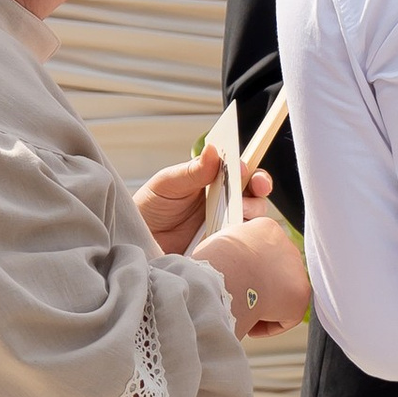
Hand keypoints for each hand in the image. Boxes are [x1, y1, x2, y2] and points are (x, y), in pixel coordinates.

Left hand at [137, 148, 274, 257]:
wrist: (137, 240)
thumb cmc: (150, 207)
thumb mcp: (168, 184)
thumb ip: (192, 170)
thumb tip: (212, 150)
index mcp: (212, 180)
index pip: (239, 169)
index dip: (248, 167)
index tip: (245, 168)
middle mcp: (224, 200)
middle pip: (253, 190)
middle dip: (260, 185)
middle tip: (257, 187)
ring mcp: (225, 223)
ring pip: (253, 214)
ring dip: (252, 210)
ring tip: (239, 212)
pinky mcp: (222, 246)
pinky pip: (242, 240)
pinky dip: (243, 236)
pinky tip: (231, 233)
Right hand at [190, 211, 310, 337]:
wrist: (224, 278)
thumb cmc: (210, 267)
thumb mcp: (215, 250)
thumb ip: (230, 255)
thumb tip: (228, 271)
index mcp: (264, 228)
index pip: (259, 253)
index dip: (245, 272)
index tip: (233, 283)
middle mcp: (286, 244)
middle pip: (271, 273)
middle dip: (256, 288)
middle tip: (237, 300)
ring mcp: (297, 269)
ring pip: (278, 295)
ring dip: (261, 306)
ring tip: (241, 311)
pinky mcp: (300, 295)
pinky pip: (285, 317)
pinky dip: (267, 325)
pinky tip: (250, 323)